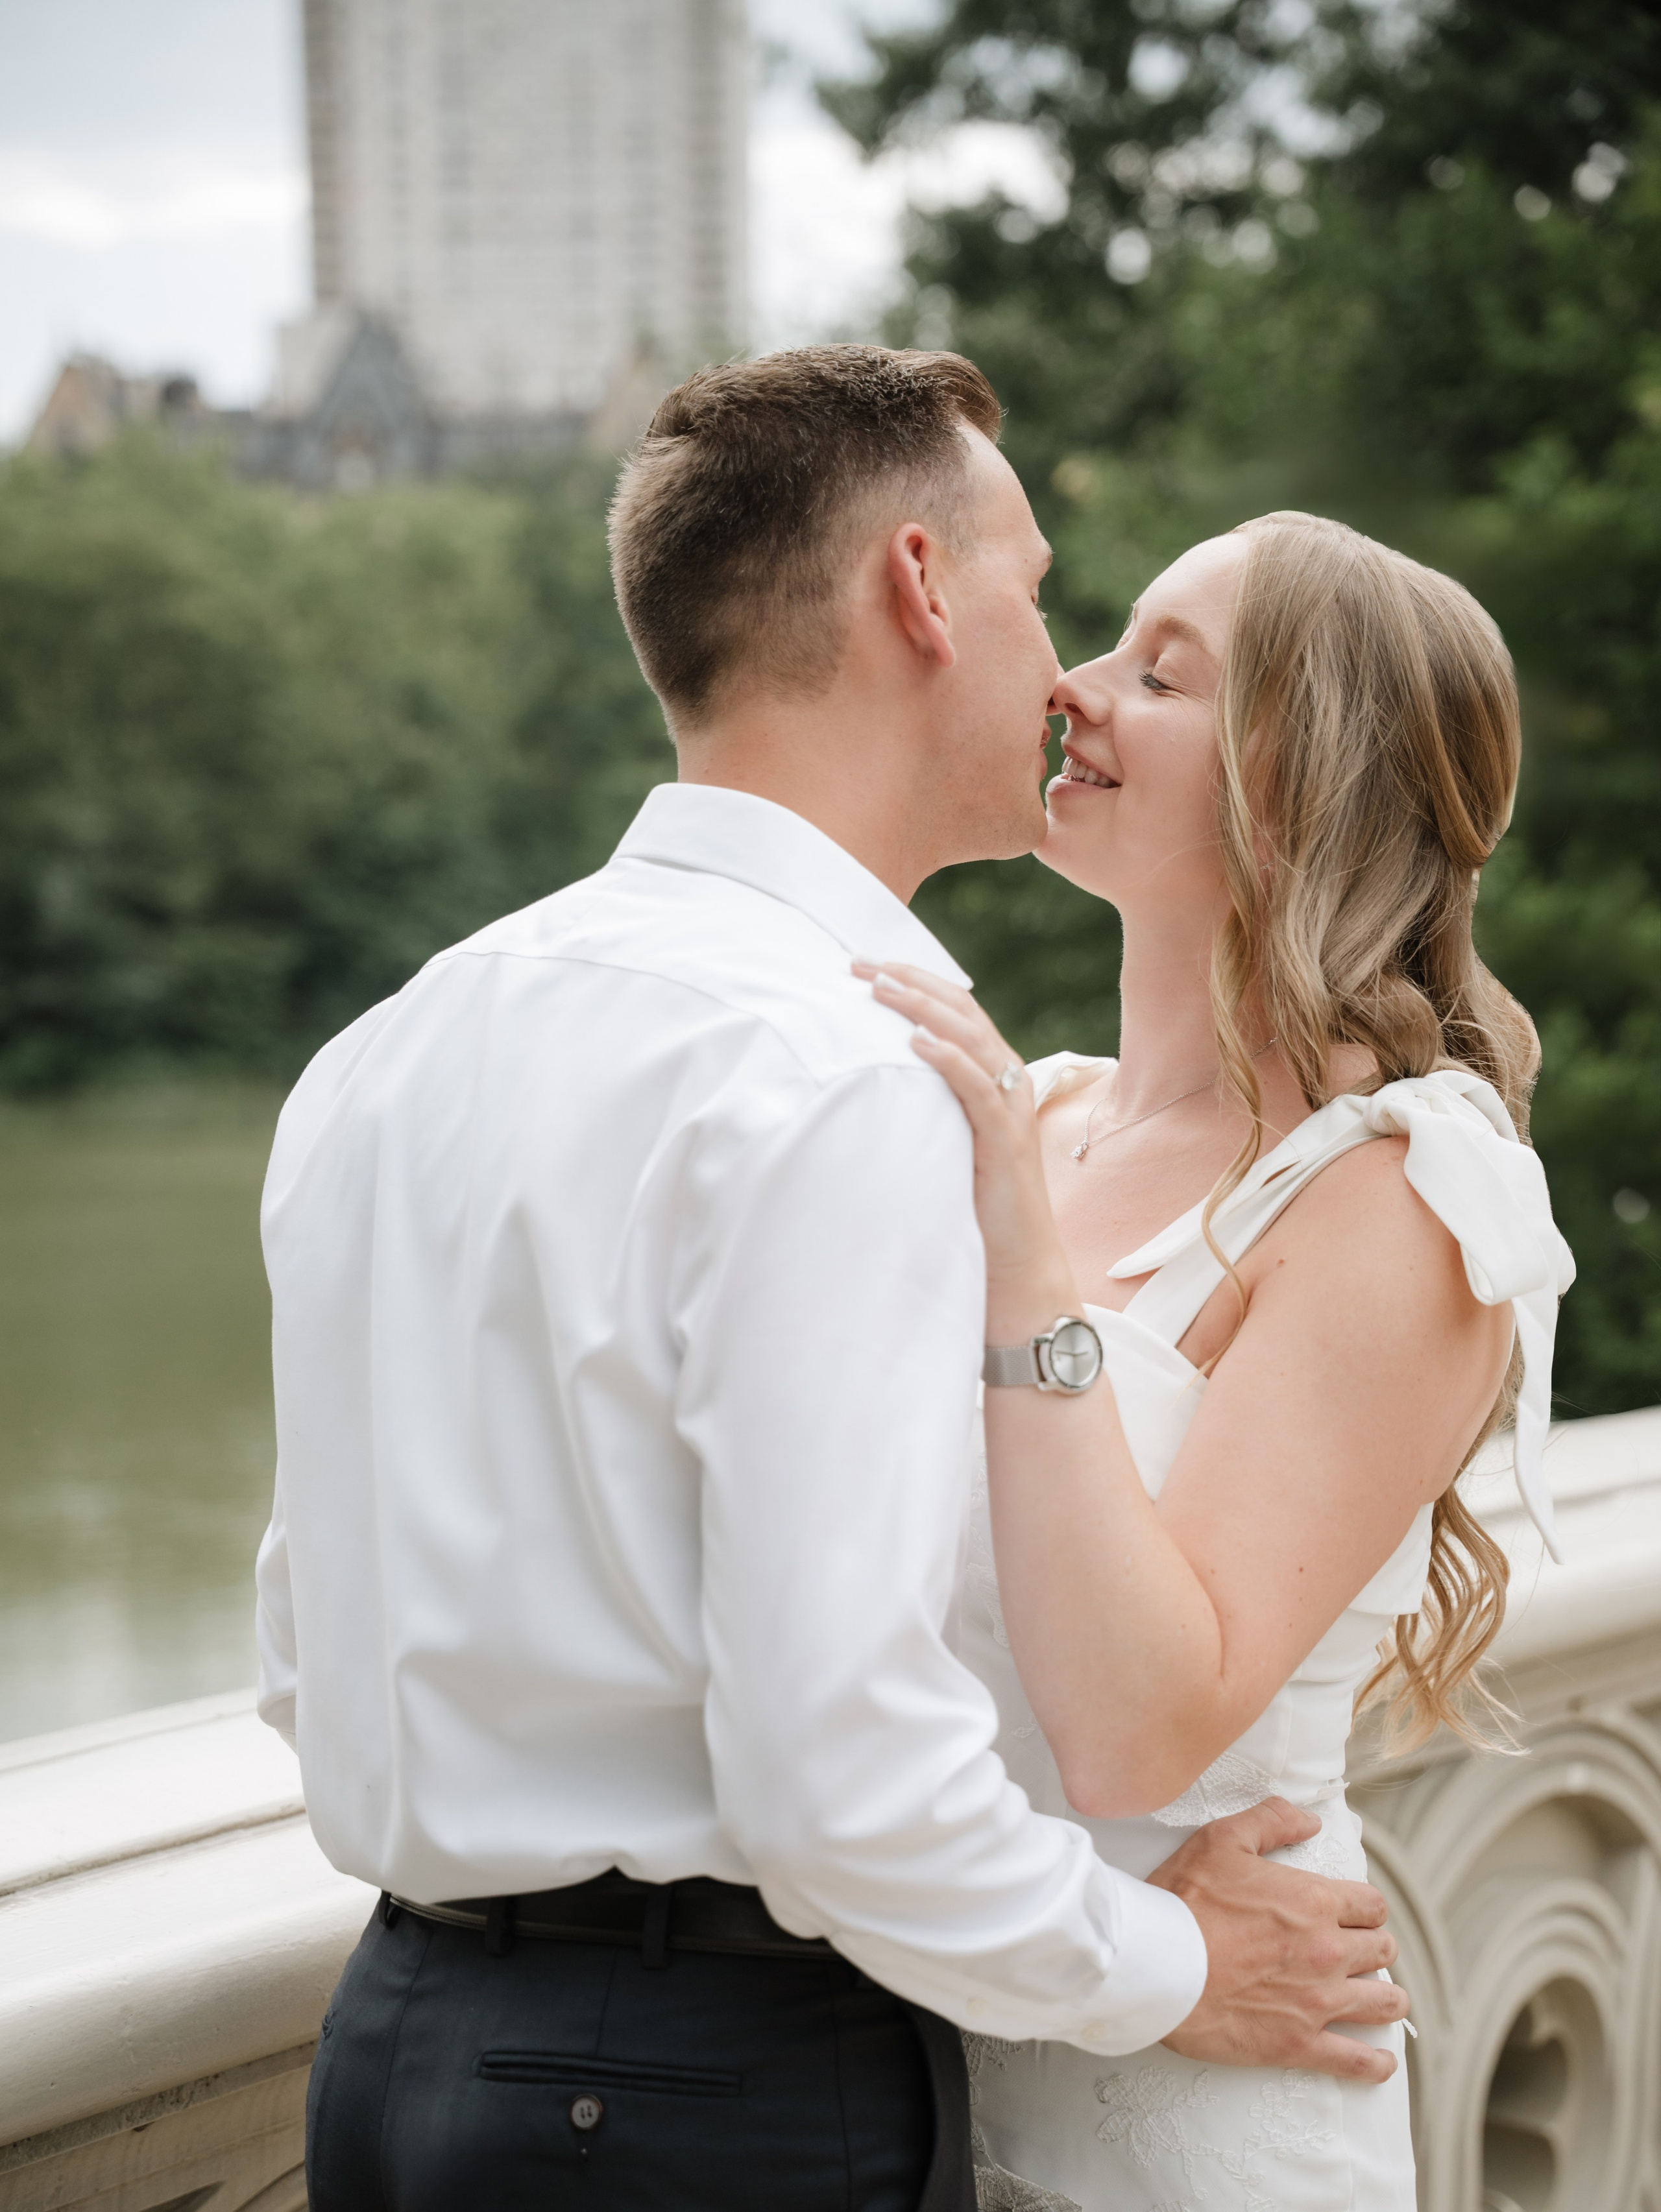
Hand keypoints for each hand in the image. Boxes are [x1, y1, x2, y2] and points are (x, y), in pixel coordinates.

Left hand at [853, 960, 1072, 1325]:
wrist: (1018, 1269)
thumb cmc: (975, 1209)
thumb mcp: (943, 1143)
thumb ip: (922, 1108)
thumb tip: (865, 1084)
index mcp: (991, 1077)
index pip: (955, 1012)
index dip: (914, 982)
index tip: (864, 965)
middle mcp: (1006, 1084)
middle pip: (961, 1013)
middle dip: (911, 982)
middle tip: (860, 964)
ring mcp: (1010, 1111)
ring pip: (971, 1040)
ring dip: (924, 1009)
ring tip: (881, 987)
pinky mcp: (1007, 1143)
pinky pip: (979, 1090)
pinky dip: (950, 1061)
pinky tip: (916, 1043)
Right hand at [1149, 1799, 1407, 2083]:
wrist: (1157, 1965)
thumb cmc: (1184, 1901)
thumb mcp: (1222, 1840)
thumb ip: (1271, 1821)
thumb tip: (1309, 1821)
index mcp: (1315, 1902)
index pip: (1372, 1906)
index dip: (1366, 1909)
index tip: (1355, 1916)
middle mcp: (1327, 1952)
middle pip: (1382, 1951)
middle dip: (1374, 1948)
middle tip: (1359, 1953)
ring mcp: (1317, 2001)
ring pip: (1383, 2002)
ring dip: (1386, 1998)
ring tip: (1379, 1999)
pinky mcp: (1298, 2044)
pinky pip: (1356, 2061)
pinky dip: (1375, 2063)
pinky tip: (1379, 2060)